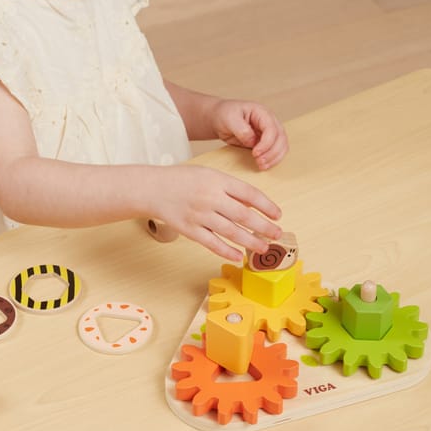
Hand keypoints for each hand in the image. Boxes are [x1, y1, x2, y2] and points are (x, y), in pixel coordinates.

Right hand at [144, 165, 282, 261]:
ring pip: (231, 232)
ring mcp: (200, 215)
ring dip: (250, 241)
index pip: (250, 194)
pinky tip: (239, 256)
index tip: (278, 215)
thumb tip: (253, 204)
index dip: (267, 206)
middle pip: (244, 215)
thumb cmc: (182, 180)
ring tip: (263, 247)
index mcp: (218, 181)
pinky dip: (227, 251)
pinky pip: (212, 243)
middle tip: (277, 234)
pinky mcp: (190, 230)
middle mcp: (210, 198)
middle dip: (264, 227)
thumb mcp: (209, 174)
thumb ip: (231, 188)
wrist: (153, 189)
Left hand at [210, 99, 288, 170]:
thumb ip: (242, 130)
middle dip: (272, 153)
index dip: (266, 143)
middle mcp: (270, 122)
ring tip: (261, 166)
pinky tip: (263, 165)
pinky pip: (276, 152)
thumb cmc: (225, 114)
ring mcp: (269, 132)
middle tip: (259, 162)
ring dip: (274, 158)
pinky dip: (272, 160)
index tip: (255, 153)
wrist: (220, 118)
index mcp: (262, 113)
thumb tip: (253, 141)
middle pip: (280, 138)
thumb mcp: (230, 119)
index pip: (271, 129)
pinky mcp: (266, 142)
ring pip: (282, 146)